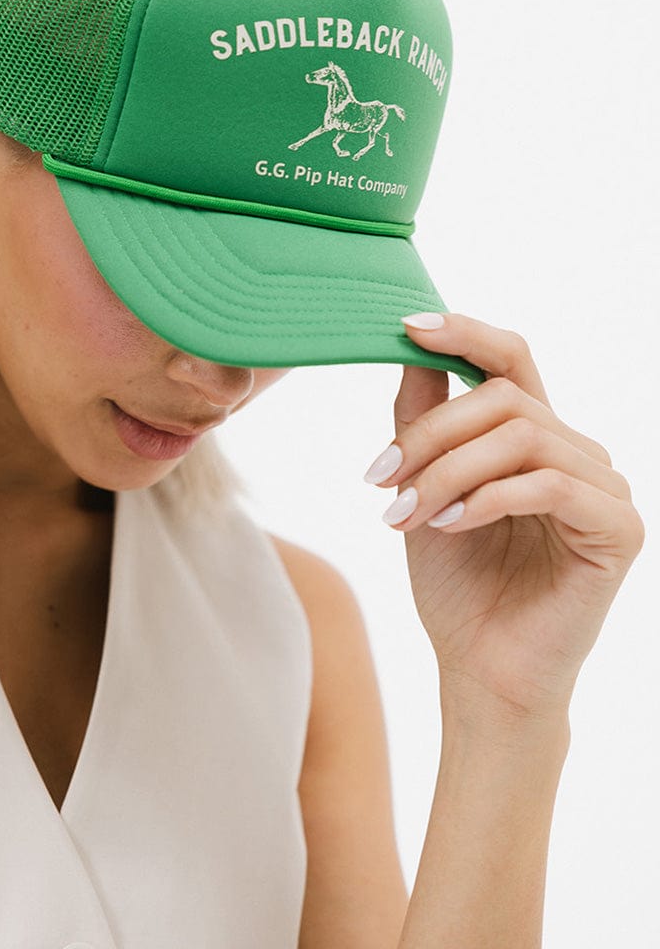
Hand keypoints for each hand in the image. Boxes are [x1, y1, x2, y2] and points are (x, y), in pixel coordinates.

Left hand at [366, 312, 644, 722]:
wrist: (480, 671)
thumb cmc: (456, 583)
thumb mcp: (423, 488)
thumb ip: (422, 421)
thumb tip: (410, 348)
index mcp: (533, 439)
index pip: (512, 360)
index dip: (464, 333)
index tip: (407, 325)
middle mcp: (575, 453)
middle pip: (505, 397)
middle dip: (430, 432)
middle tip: (380, 476)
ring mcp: (603, 490)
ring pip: (521, 436)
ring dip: (448, 470)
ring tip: (405, 512)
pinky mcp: (617, 529)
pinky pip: (549, 485)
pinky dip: (487, 498)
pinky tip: (446, 525)